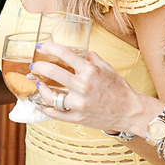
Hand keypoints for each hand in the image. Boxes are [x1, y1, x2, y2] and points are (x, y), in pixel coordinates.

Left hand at [30, 42, 150, 131]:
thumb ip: (92, 59)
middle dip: (39, 66)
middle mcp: (83, 86)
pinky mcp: (78, 117)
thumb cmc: (120, 89)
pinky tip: (40, 105)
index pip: (65, 54)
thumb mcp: (108, 68)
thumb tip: (81, 54)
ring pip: (51, 96)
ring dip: (41, 89)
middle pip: (53, 72)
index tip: (41, 46)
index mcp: (90, 71)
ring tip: (38, 84)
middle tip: (35, 66)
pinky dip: (46, 109)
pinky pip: (56, 114)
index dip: (50, 48)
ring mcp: (79, 104)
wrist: (130, 111)